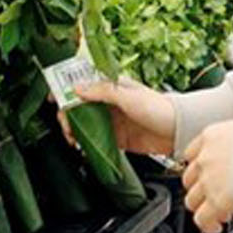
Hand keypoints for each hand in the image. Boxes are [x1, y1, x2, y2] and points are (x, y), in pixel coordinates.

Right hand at [58, 78, 175, 155]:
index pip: (83, 84)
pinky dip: (87, 144)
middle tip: (66, 125)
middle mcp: (109, 103)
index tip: (54, 98)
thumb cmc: (158, 107)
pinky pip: (97, 140)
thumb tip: (77, 89)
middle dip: (68, 115)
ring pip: (86, 124)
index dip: (66, 89)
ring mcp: (113, 121)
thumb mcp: (127, 96)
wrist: (178, 130)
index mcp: (111, 87)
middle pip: (80, 107)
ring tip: (73, 139)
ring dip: (75, 131)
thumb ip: (101, 92)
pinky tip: (82, 148)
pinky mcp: (118, 138)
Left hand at [181, 115, 232, 232]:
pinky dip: (207, 225)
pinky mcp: (219, 201)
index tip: (207, 175)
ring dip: (203, 208)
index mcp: (211, 136)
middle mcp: (205, 158)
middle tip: (214, 196)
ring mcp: (209, 180)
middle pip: (189, 178)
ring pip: (192, 200)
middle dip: (201, 189)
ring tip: (218, 214)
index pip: (192, 154)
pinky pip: (202, 219)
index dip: (200, 168)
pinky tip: (217, 227)